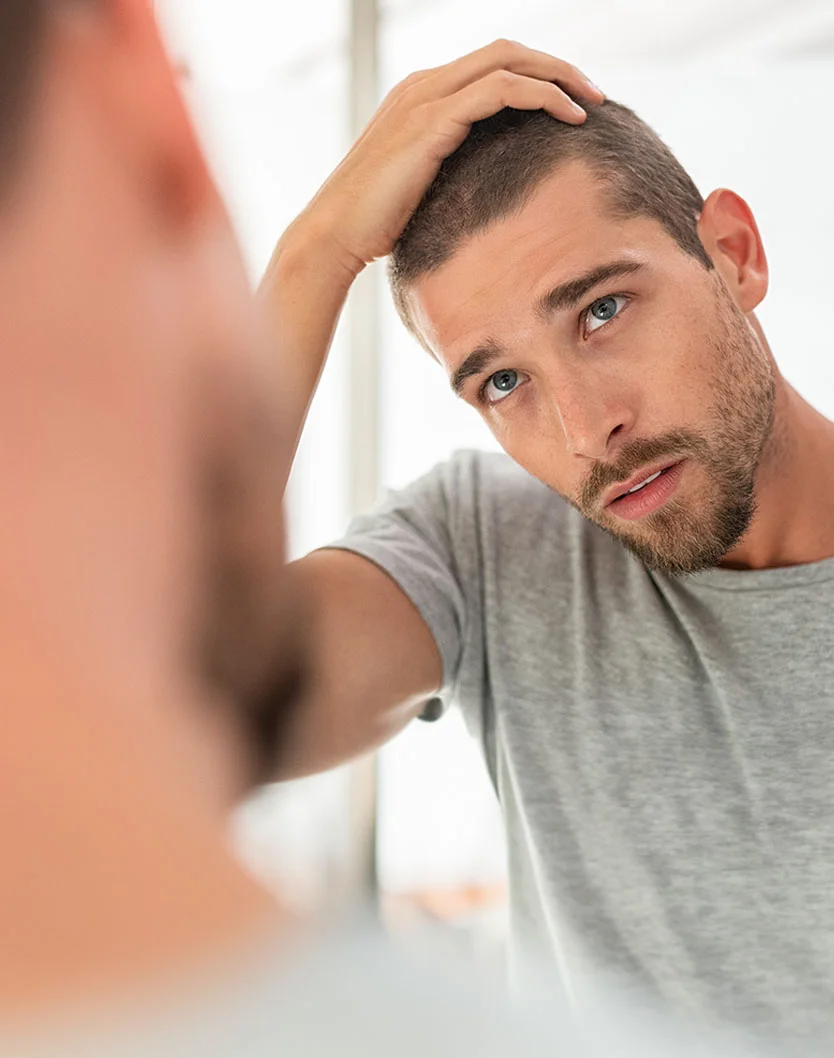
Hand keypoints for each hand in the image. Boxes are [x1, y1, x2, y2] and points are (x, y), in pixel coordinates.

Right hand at [299, 40, 603, 277]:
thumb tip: (488, 195)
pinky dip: (542, 96)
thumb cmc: (374, 226)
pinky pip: (501, 90)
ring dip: (559, 76)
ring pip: (509, 61)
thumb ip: (450, 174)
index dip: (538, 76)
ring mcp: (426, 99)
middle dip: (557, 67)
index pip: (491, 65)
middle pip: (507, 51)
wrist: (334, 235)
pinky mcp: (432, 122)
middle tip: (595, 94)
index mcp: (421, 97)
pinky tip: (569, 118)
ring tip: (593, 103)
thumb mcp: (420, 190)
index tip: (572, 104)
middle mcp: (423, 86)